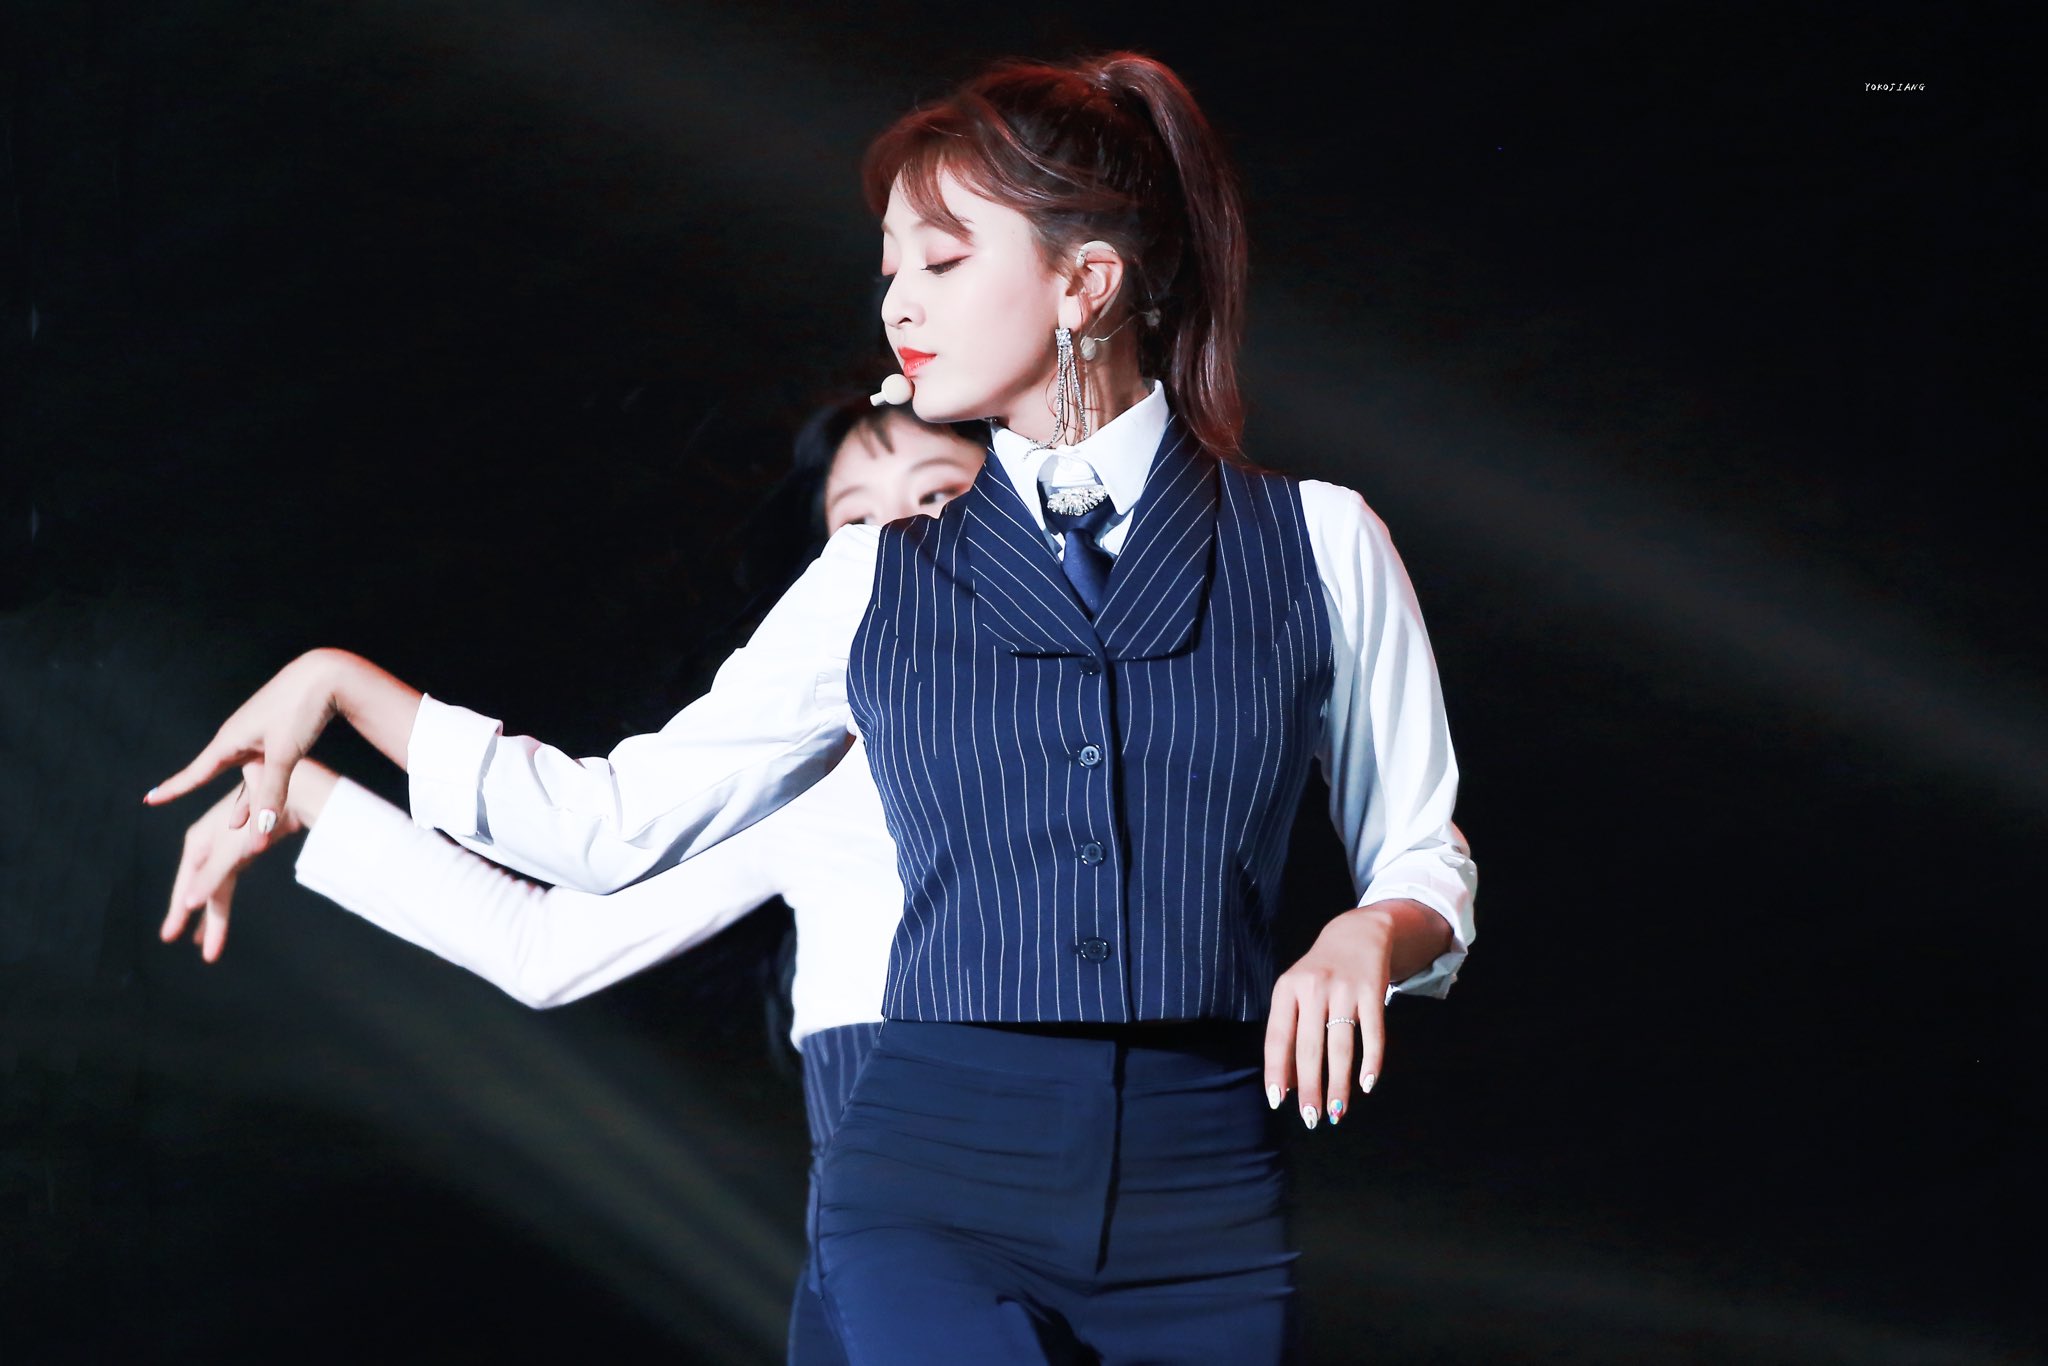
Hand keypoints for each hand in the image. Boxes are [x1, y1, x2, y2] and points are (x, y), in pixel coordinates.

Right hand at [145, 649, 368, 845]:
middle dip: (192, 787)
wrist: (326, 676)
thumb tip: (260, 831)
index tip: (149, 799)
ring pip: (243, 772)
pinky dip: (262, 783)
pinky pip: (261, 763)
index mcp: (231, 739)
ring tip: (235, 822)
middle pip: (212, 771)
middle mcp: (238, 735)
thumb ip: (272, 794)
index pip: (196, 772)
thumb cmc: (301, 710)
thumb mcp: (284, 755)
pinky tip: (267, 791)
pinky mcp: (276, 731)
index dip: (174, 789)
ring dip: (242, 797)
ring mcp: (257, 732)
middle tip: (161, 797)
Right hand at [160, 760, 337, 960]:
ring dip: (215, 917)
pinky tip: (219, 915)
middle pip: (201, 890)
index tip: (168, 936)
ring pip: (218, 889)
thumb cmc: (258, 818)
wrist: (290, 794)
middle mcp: (208, 846)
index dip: (178, 911)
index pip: (186, 885)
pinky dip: (225, 900)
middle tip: (194, 948)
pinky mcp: (245, 850)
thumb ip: (211, 877)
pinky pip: (230, 881)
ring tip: (208, 946)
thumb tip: (188, 904)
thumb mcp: (231, 851)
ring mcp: (226, 848)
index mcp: (198, 844)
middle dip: (198, 920)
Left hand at [1263, 899, 1451, 1129]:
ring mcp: (1345, 989)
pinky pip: (1373, 1033)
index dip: (1277, 1071)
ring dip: (1339, 1084)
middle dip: (1310, 1087)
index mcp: (1287, 990)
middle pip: (1310, 1047)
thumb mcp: (1296, 992)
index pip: (1278, 1037)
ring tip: (1335, 1112)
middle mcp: (1313, 988)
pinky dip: (1371, 1062)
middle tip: (1310, 1118)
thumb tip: (1291, 1084)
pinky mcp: (1373, 991)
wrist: (1358, 933)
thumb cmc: (1318, 973)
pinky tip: (1367, 1085)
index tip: (1277, 1101)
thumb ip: (1290, 1031)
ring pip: (1341, 1046)